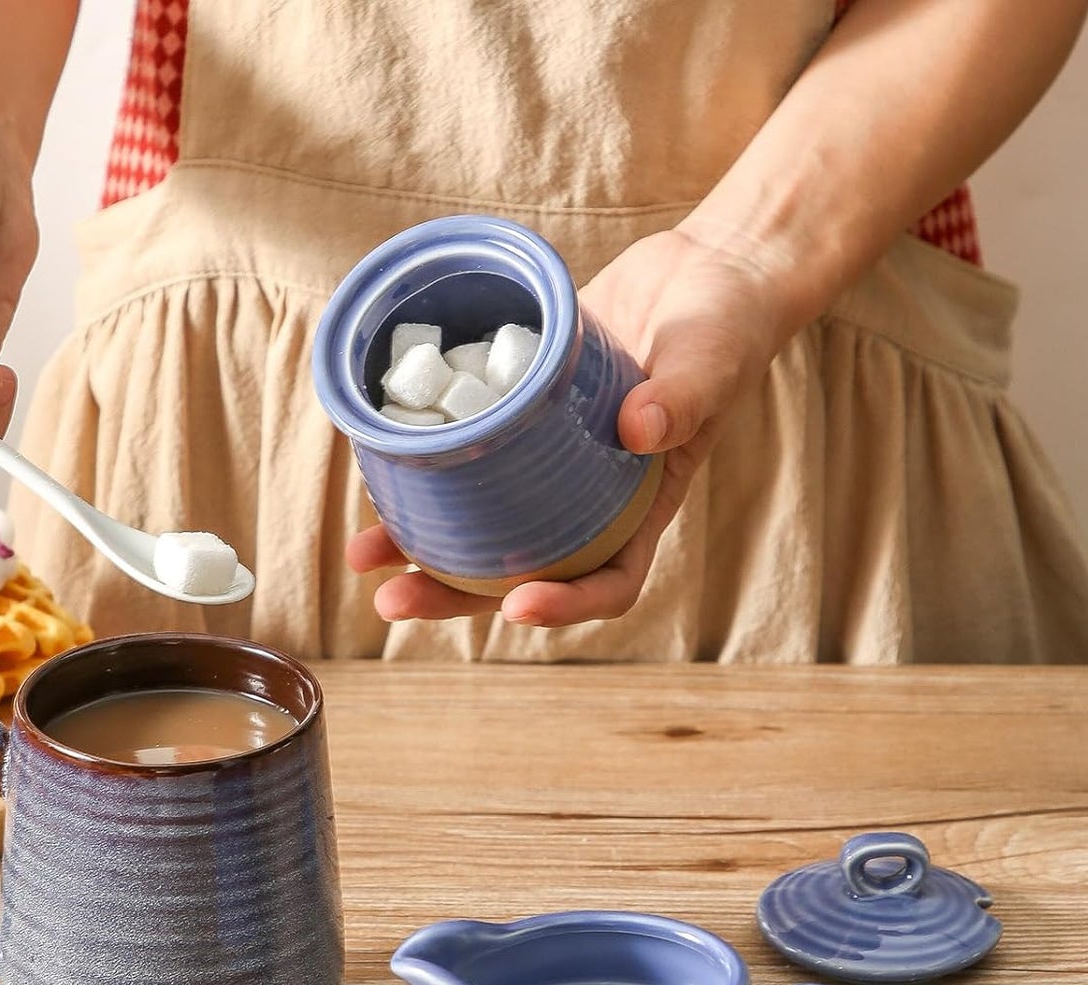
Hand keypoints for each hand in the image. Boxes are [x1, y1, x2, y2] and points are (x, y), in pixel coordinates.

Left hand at [347, 227, 791, 626]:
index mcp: (640, 507)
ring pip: (480, 523)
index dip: (563, 607)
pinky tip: (374, 466)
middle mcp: (586, 499)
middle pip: (520, 570)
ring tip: (362, 557)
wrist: (698, 274)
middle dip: (455, 594)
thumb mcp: (713, 359)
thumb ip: (684, 395)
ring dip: (419, 545)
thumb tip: (639, 430)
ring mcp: (544, 462)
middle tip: (395, 599)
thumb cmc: (725, 327)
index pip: (608, 580)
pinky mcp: (515, 418)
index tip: (517, 606)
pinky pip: (466, 457)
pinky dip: (420, 469)